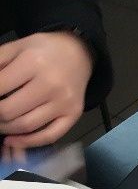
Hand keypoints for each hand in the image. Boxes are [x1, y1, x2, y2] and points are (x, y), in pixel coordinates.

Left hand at [0, 31, 92, 149]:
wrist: (78, 54)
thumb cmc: (44, 50)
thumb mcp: (17, 46)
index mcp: (33, 62)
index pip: (0, 87)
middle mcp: (50, 84)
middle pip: (10, 111)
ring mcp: (63, 103)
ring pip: (26, 126)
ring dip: (6, 129)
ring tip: (0, 124)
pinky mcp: (73, 115)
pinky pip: (49, 136)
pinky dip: (28, 142)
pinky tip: (13, 140)